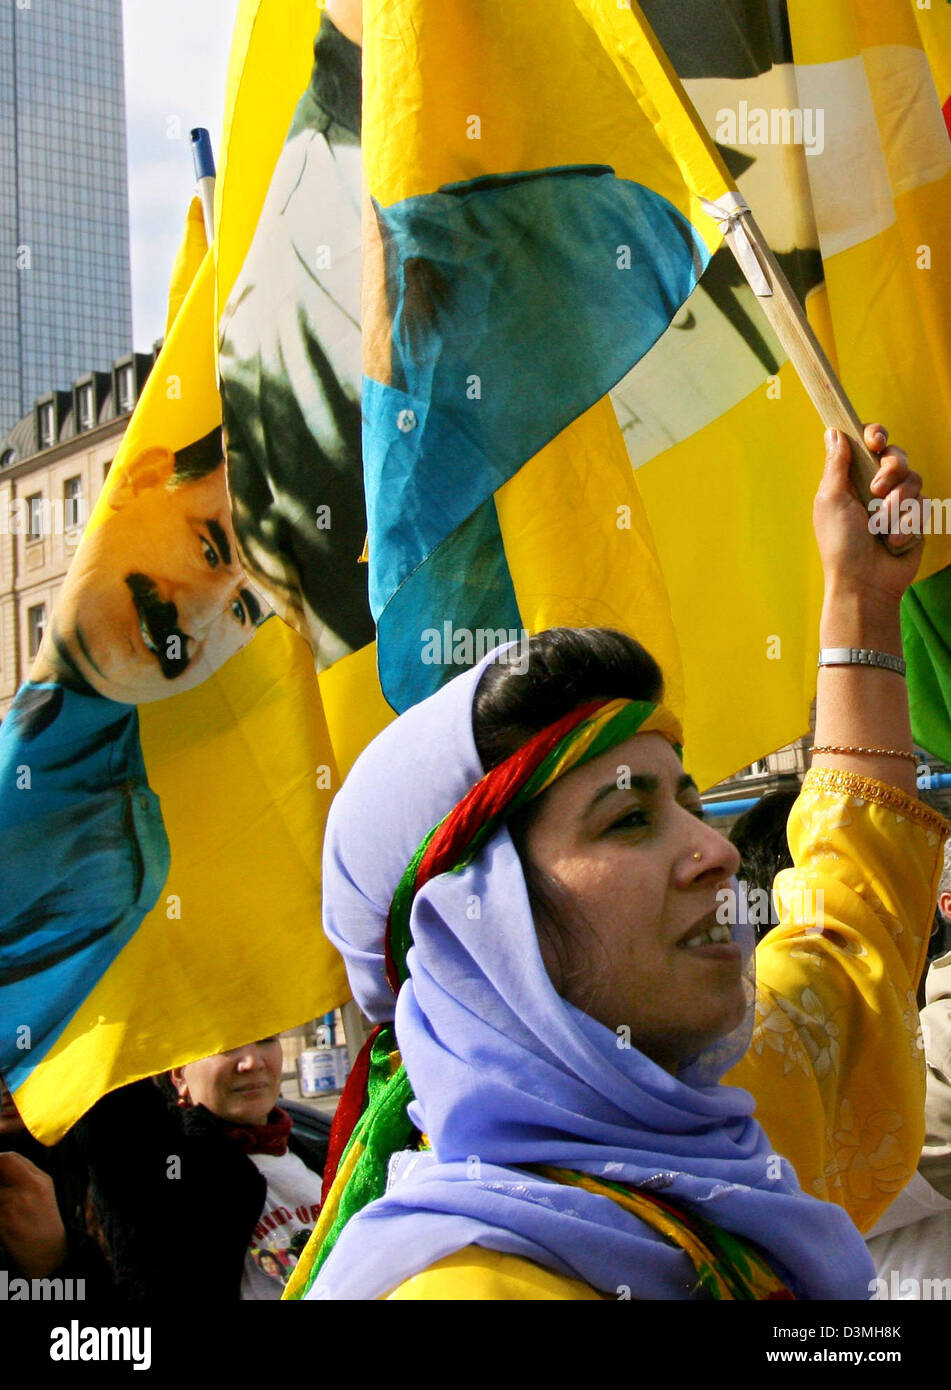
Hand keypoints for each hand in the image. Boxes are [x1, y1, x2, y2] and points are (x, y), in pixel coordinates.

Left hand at [0, 1151, 66, 1277]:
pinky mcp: (2, 1222)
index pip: (9, 1158)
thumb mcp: (43, 1190)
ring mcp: (13, 1205)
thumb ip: (24, 1173)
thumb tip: (2, 1162)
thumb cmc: (43, 1220)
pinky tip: (2, 1220)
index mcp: (38, 1180)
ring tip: (3, 1207)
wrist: (47, 1253)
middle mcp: (27, 1189)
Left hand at [813, 423, 922, 602]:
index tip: (875, 441)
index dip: (875, 435)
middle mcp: (875, 487)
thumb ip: (836, 464)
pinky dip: (907, 522)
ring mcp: (897, 502)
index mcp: (852, 479)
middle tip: (877, 490)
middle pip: (896, 456)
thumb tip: (833, 431)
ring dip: (897, 502)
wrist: (864, 582)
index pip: (868, 444)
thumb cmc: (840, 544)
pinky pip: (923, 504)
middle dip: (890, 469)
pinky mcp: (915, 519)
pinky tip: (893, 540)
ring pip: (913, 479)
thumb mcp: (831, 500)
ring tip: (882, 525)